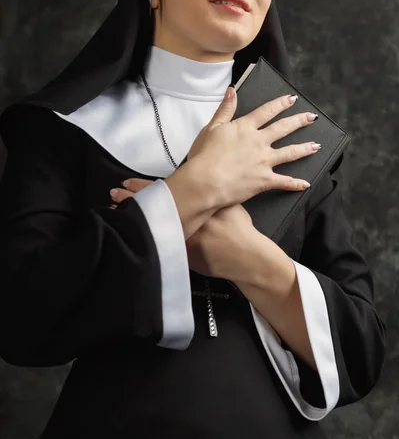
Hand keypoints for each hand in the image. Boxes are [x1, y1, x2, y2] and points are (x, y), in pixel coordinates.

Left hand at [109, 179, 254, 279]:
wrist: (246, 256)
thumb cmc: (239, 229)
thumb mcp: (226, 204)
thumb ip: (209, 196)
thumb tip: (196, 188)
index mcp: (194, 202)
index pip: (162, 191)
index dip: (143, 187)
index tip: (127, 182)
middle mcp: (185, 218)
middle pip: (152, 206)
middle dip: (131, 200)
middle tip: (113, 194)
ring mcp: (180, 237)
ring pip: (151, 225)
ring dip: (133, 218)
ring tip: (114, 212)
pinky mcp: (180, 254)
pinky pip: (157, 245)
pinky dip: (144, 238)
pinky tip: (131, 236)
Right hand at [186, 87, 319, 208]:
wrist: (206, 182)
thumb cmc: (204, 157)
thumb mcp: (211, 128)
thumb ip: (225, 109)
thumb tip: (232, 91)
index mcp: (245, 128)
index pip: (267, 111)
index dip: (280, 104)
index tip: (291, 99)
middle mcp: (259, 142)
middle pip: (283, 128)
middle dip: (299, 121)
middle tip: (311, 117)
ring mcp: (264, 161)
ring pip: (290, 152)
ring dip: (304, 148)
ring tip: (316, 146)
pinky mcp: (264, 180)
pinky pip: (284, 182)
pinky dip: (295, 184)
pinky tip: (305, 183)